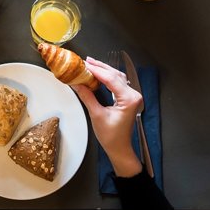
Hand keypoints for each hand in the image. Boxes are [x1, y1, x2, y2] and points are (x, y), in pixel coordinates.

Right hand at [72, 57, 143, 176]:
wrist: (120, 148)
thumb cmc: (111, 136)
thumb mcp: (96, 115)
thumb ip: (87, 96)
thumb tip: (76, 83)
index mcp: (129, 99)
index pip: (111, 79)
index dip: (96, 70)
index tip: (84, 64)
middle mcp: (133, 95)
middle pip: (116, 75)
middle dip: (100, 67)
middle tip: (85, 61)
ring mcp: (132, 96)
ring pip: (118, 77)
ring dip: (104, 70)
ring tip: (90, 64)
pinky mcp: (128, 98)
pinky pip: (118, 83)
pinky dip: (108, 77)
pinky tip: (98, 74)